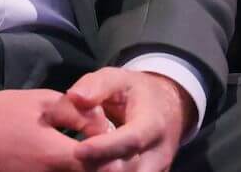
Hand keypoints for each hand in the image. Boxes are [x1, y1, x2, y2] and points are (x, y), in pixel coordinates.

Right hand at [0, 88, 113, 171]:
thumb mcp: (40, 102)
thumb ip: (78, 113)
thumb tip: (104, 126)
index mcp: (56, 156)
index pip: (106, 165)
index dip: (113, 153)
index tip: (109, 139)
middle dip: (101, 164)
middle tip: (102, 151)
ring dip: (84, 168)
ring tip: (80, 156)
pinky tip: (60, 161)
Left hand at [59, 68, 191, 171]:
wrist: (168, 107)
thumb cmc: (136, 91)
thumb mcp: (117, 77)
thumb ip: (96, 85)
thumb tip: (75, 97)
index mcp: (152, 124)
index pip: (131, 141)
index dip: (104, 148)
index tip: (78, 150)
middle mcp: (159, 152)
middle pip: (130, 169)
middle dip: (99, 167)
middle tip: (73, 157)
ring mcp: (158, 168)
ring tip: (79, 164)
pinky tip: (90, 168)